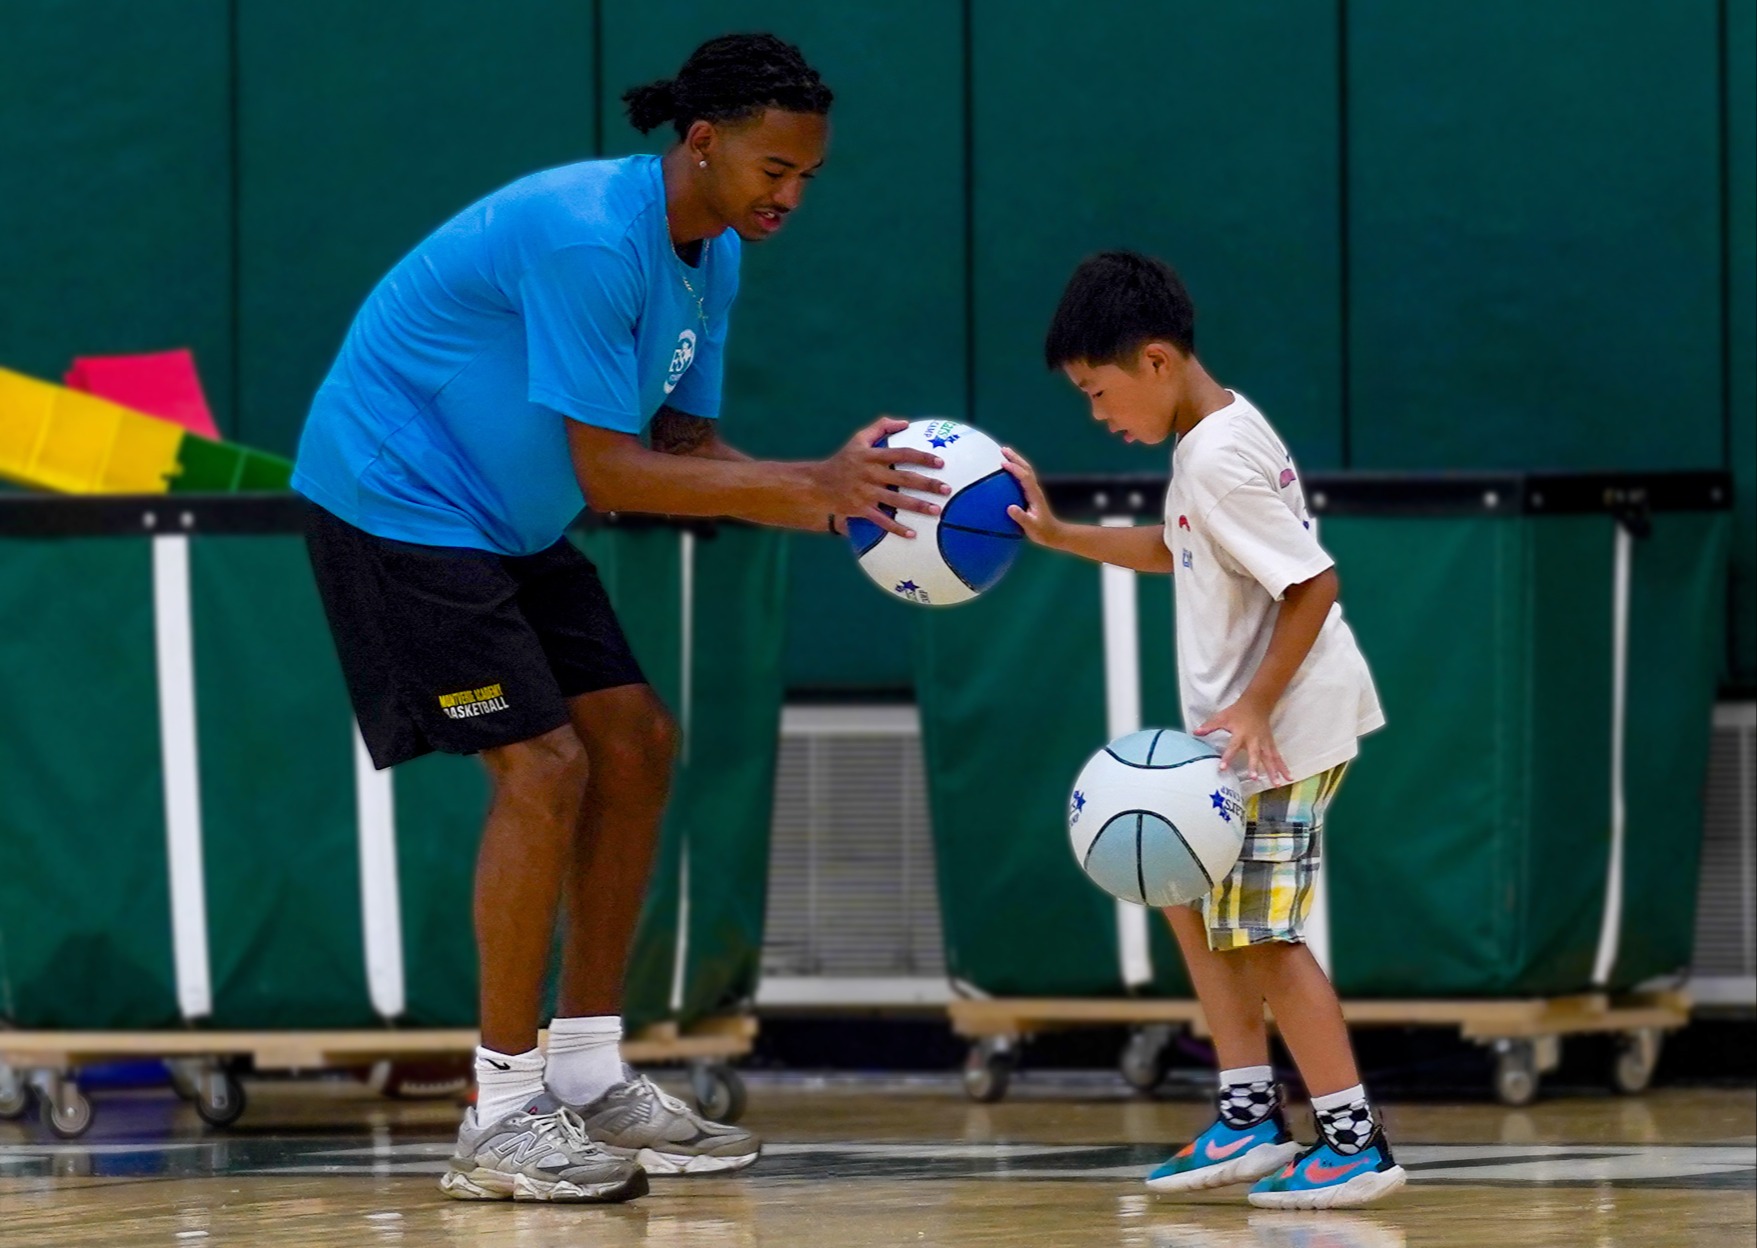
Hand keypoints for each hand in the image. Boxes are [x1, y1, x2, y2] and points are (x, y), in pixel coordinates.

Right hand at [810, 417, 947, 537]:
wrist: (818, 484)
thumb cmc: (844, 460)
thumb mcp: (858, 439)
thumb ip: (880, 427)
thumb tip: (905, 423)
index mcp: (872, 456)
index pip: (901, 454)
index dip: (922, 457)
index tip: (940, 462)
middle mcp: (870, 474)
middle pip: (903, 478)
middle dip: (927, 484)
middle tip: (946, 488)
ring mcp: (865, 493)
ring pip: (896, 501)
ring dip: (917, 506)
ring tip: (937, 510)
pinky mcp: (860, 509)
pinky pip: (881, 520)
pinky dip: (896, 528)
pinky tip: (912, 535)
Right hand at [1001, 447, 1063, 547]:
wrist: (1054, 533)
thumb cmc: (1042, 531)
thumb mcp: (1031, 526)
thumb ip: (1021, 517)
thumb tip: (1010, 508)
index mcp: (1034, 495)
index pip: (1025, 477)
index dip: (1015, 469)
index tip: (1003, 464)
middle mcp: (1035, 489)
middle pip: (1026, 468)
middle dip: (1015, 458)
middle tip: (1003, 449)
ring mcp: (1034, 490)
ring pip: (1026, 470)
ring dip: (1016, 460)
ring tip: (1005, 453)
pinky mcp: (1031, 494)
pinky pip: (1023, 477)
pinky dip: (1016, 469)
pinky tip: (1008, 469)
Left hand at [1194, 698, 1291, 785]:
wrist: (1257, 704)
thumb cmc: (1237, 712)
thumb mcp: (1222, 717)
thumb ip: (1209, 726)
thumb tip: (1195, 733)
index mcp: (1240, 733)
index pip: (1232, 746)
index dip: (1227, 757)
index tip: (1222, 767)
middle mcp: (1254, 740)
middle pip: (1255, 754)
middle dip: (1255, 766)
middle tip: (1255, 778)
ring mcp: (1264, 743)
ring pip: (1270, 758)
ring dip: (1274, 771)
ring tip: (1277, 784)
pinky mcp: (1271, 744)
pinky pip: (1278, 757)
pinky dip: (1283, 768)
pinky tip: (1289, 778)